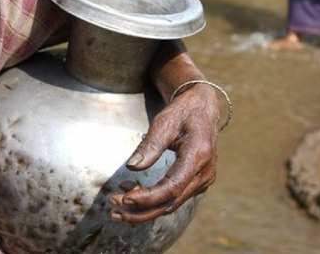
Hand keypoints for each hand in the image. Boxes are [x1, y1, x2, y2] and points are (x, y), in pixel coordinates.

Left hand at [108, 85, 218, 222]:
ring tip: (117, 207)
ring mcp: (203, 180)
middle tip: (114, 212)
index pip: (172, 187)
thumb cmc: (183, 112)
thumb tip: (132, 167)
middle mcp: (204, 173)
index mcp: (199, 155)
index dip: (148, 197)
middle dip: (141, 211)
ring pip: (171, 205)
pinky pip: (174, 197)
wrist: (203, 108)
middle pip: (171, 203)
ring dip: (144, 210)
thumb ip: (150, 145)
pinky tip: (130, 191)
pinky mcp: (196, 182)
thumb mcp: (164, 122)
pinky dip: (152, 200)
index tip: (124, 199)